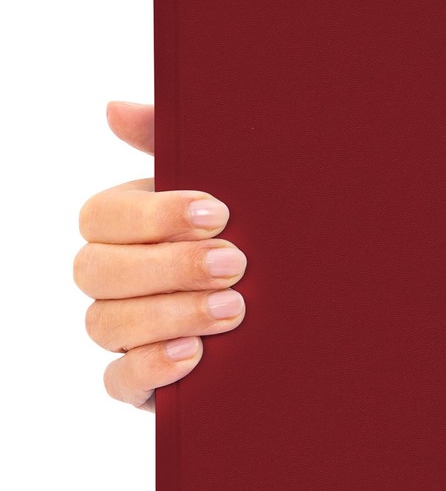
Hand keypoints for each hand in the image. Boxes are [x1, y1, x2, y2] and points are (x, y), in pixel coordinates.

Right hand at [73, 101, 246, 411]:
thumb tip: (113, 108)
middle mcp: (115, 278)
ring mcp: (124, 332)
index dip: (154, 214)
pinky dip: (151, 368)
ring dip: (169, 314)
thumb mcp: (230, 190)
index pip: (102, 215)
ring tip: (235, 310)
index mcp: (129, 227)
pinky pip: (117, 381)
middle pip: (96, 270)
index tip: (219, 213)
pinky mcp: (141, 380)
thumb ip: (171, 145)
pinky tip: (195, 355)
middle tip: (235, 265)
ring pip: (104, 323)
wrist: (303, 313)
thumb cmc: (253, 240)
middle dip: (169, 266)